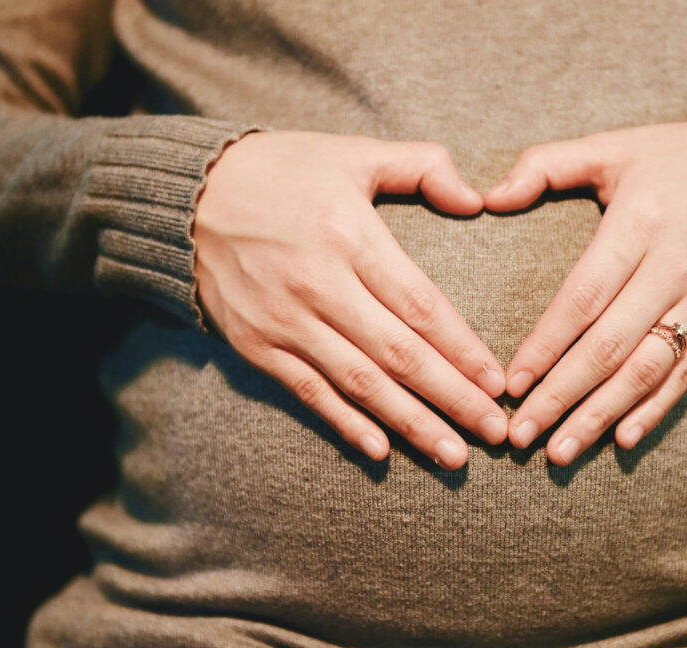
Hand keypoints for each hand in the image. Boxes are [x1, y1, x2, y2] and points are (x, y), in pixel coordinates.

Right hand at [194, 131, 507, 468]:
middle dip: (453, 398)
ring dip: (411, 423)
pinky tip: (381, 451)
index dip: (462, 349)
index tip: (498, 383)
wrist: (188, 195)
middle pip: (398, 354)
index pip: (419, 305)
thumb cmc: (282, 170)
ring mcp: (284, 321)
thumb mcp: (353, 153)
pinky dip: (345, 424)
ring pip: (360, 383)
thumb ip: (422, 166)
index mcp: (349, 235)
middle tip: (496, 433)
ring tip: (454, 455)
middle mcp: (318, 284)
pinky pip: (309, 393)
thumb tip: (476, 200)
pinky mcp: (257, 345)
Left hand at [484, 120, 686, 464]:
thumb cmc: (682, 159)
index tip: (510, 383)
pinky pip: (685, 376)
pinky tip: (622, 440)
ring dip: (599, 417)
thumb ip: (546, 166)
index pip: (582, 298)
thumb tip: (488, 197)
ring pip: (645, 372)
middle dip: (560, 396)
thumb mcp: (615, 146)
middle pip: (608, 347)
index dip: (545, 345)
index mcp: (640, 224)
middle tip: (520, 435)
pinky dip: (654, 411)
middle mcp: (673, 270)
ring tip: (559, 452)